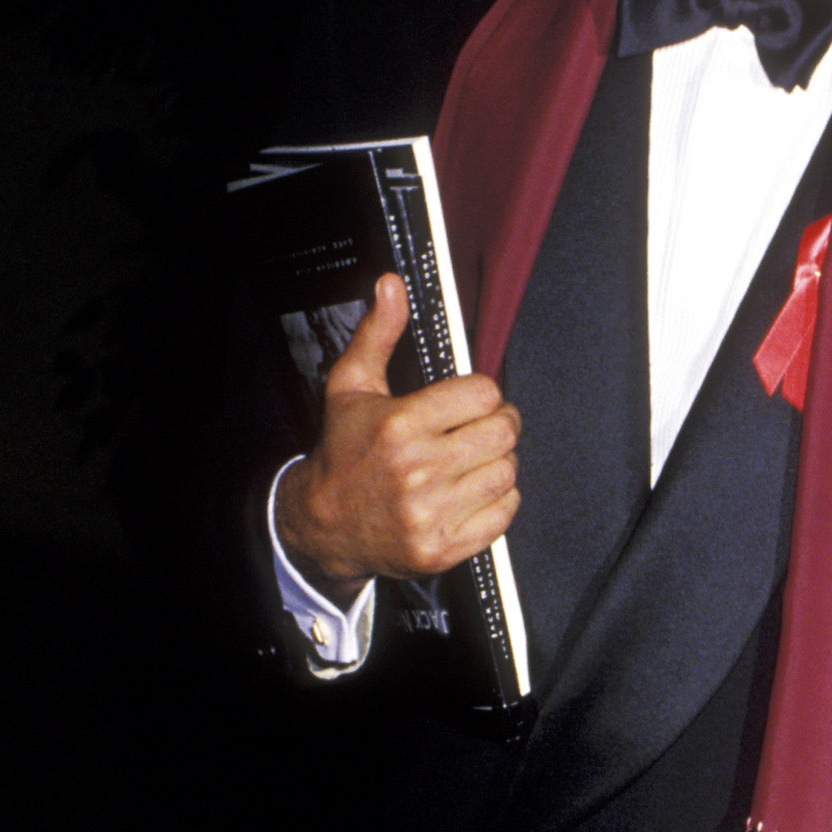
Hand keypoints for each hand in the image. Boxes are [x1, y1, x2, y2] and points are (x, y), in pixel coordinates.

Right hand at [275, 274, 522, 593]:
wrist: (324, 524)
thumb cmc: (344, 450)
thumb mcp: (351, 386)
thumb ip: (377, 334)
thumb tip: (392, 284)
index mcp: (399, 425)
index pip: (483, 394)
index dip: (483, 393)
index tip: (471, 401)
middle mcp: (418, 470)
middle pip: (503, 432)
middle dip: (499, 424)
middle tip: (482, 427)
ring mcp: (432, 512)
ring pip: (508, 472)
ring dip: (499, 461)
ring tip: (475, 459)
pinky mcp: (444, 547)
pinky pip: (504, 513)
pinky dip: (499, 499)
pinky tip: (474, 490)